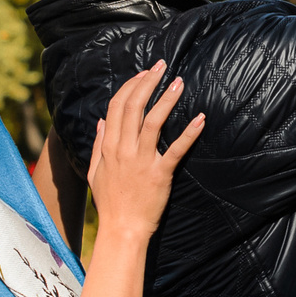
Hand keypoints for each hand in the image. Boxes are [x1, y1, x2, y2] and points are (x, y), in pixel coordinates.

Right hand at [84, 61, 203, 242]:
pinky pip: (176, 150)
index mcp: (109, 147)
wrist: (122, 230)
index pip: (116, 107)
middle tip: (162, 66)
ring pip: (153, 122)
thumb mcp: (96, 172)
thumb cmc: (110, 203)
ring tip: (179, 82)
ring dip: (167, 99)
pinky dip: (188, 133)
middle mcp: (123, 150)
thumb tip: (101, 121)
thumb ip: (98, 144)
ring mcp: (141, 161)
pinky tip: (200, 118)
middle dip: (148, 82)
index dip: (130, 86)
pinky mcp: (160, 174)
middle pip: (134, 107)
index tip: (143, 74)